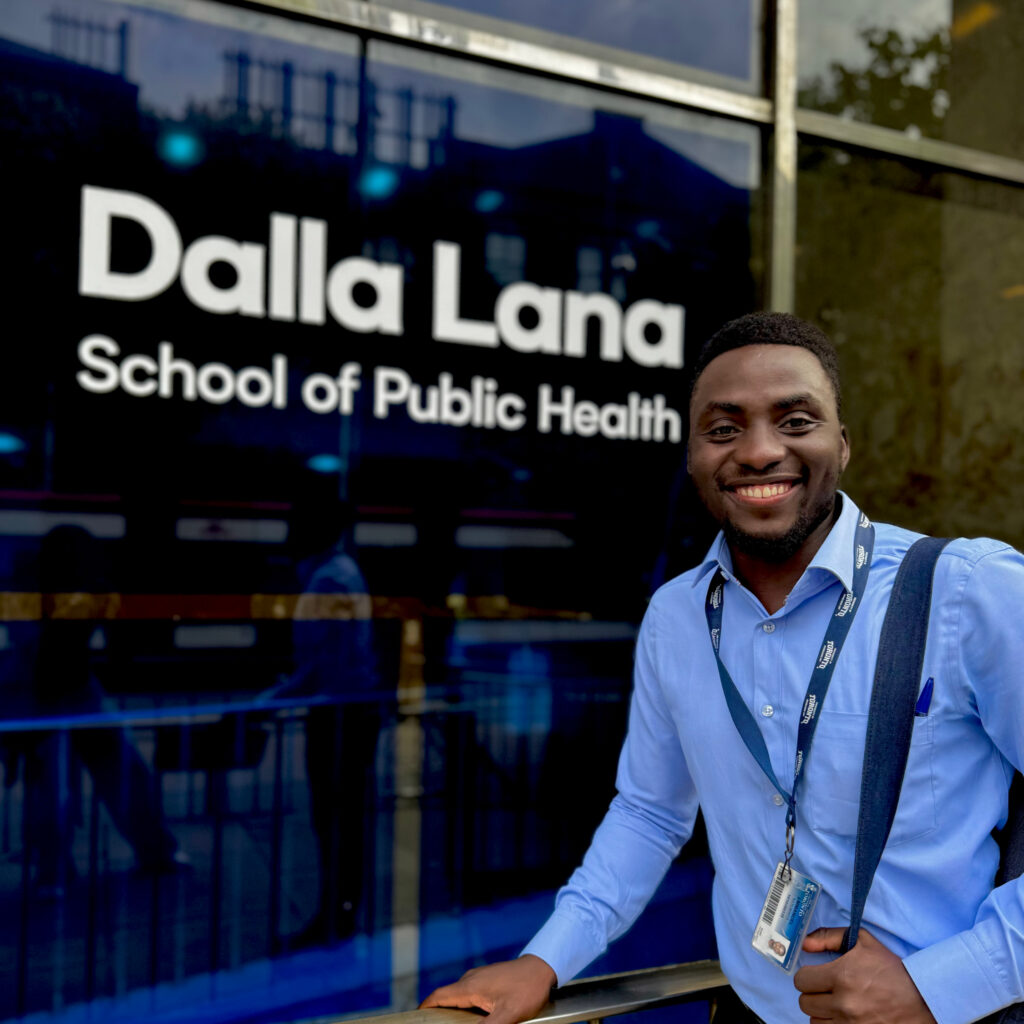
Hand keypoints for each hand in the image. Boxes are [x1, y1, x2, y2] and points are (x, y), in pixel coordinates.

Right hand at [420, 954, 556, 1023]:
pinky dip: (465, 1005)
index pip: (438, 997)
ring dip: (453, 1009)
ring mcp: (479, 977)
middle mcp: (471, 979)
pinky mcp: (488, 978)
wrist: (543, 967)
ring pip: (458, 995)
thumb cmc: (526, 989)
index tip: (417, 1018)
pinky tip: (475, 1017)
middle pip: (446, 997)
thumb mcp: (507, 1015)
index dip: (425, 1008)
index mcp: (470, 986)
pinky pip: (470, 992)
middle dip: (438, 1012)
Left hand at [793, 927, 934, 1023]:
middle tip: (826, 990)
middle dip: (813, 994)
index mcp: (841, 976)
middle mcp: (844, 1004)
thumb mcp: (862, 941)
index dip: (807, 976)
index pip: (802, 981)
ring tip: (835, 1004)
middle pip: (805, 1003)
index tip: (816, 976)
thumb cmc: (891, 969)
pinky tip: (842, 1017)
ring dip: (822, 1012)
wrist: (922, 999)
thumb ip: (829, 937)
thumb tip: (804, 944)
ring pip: (815, 1022)